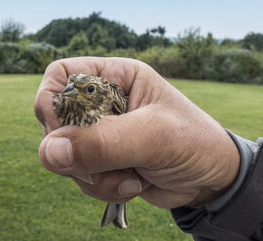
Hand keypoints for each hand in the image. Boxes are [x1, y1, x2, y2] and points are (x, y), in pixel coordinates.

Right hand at [34, 57, 239, 208]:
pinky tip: (133, 185)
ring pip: (65, 154)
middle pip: (56, 119)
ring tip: (131, 177)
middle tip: (102, 166)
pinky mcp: (102, 160)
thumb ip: (104, 142)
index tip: (61, 132)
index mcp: (116, 77)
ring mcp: (100, 133)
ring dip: (92, 175)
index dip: (52, 101)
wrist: (213, 179)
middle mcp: (102, 102)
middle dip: (75, 150)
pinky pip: (79, 176)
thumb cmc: (194, 142)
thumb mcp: (154, 136)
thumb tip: (49, 151)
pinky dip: (101, 187)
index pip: (62, 75)